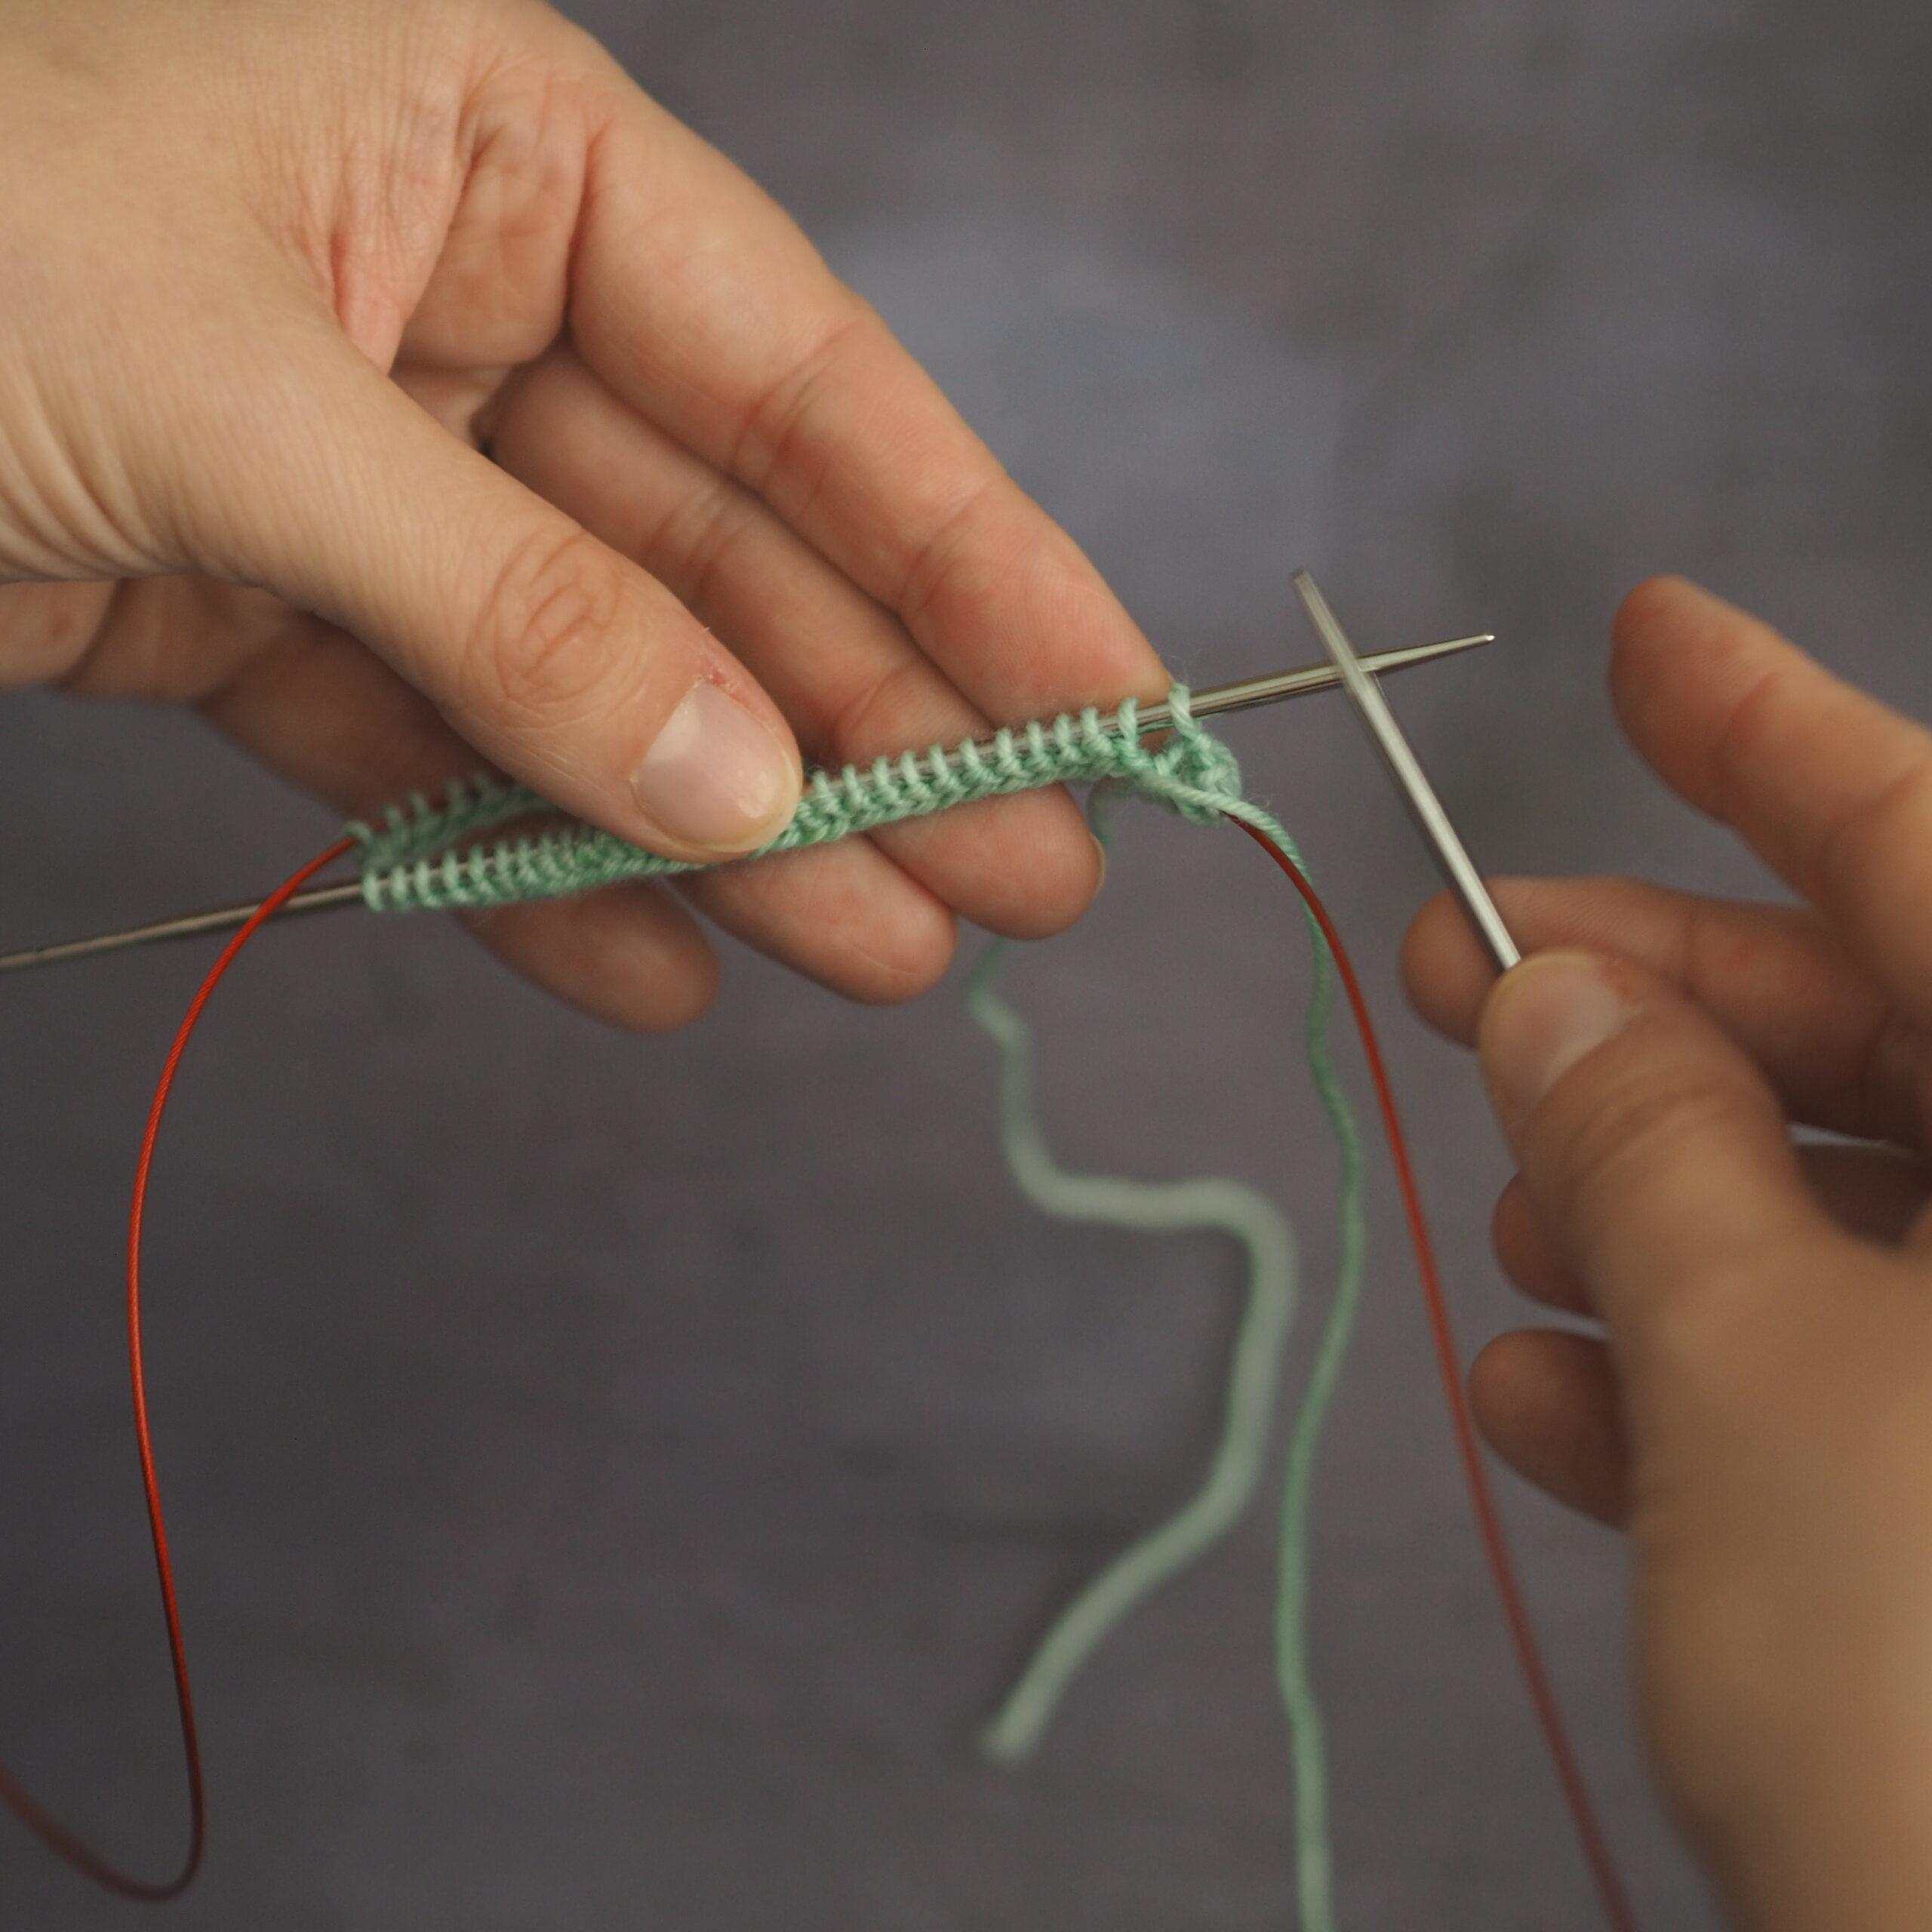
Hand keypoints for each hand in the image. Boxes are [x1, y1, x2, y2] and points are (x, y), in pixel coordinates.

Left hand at [0, 0, 1159, 1026]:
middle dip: (880, 726)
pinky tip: (647, 969)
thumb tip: (743, 783)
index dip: (976, 550)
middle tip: (1024, 879)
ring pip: (597, 673)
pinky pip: (430, 752)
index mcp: (489, 146)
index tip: (1112, 693)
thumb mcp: (238, 406)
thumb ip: (515, 606)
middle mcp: (449, 299)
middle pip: (727, 549)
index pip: (797, 374)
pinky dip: (523, 865)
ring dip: (731, 828)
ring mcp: (361, 467)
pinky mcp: (254, 607)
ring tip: (876, 962)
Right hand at [1404, 577, 1931, 1929]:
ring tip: (1506, 1233)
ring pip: (1855, 1215)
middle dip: (1652, 1009)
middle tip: (1458, 969)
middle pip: (1884, 1034)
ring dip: (1652, 1212)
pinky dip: (1703, 1377)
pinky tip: (1557, 1404)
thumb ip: (1646, 1146)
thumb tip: (1545, 988)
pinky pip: (1863, 1385)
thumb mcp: (1763, 1371)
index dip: (1780, 735)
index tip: (1645, 633)